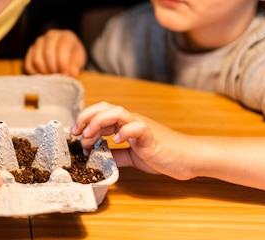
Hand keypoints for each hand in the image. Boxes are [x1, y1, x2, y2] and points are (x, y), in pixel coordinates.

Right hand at [24, 29, 85, 76]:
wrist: (66, 55)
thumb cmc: (73, 57)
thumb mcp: (78, 61)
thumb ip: (75, 66)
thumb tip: (72, 73)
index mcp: (66, 36)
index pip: (62, 47)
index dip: (63, 63)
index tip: (65, 74)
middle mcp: (51, 35)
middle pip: (47, 53)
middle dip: (53, 68)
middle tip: (58, 78)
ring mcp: (39, 42)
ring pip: (36, 59)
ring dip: (44, 72)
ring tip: (52, 77)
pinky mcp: (31, 50)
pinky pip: (29, 64)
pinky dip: (35, 74)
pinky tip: (43, 76)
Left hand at [72, 102, 195, 179]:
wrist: (189, 157)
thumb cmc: (163, 154)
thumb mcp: (133, 156)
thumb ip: (117, 155)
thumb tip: (99, 156)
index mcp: (125, 124)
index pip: (101, 113)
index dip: (85, 120)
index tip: (75, 134)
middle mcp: (131, 121)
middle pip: (105, 107)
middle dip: (86, 117)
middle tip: (77, 132)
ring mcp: (141, 126)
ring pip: (118, 112)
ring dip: (100, 121)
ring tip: (90, 135)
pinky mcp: (152, 136)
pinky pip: (137, 127)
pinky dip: (125, 131)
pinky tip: (117, 141)